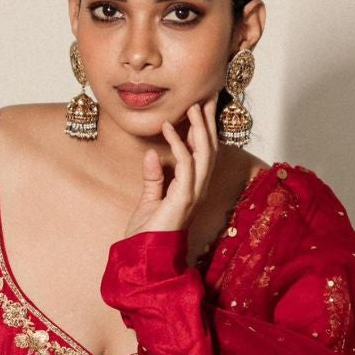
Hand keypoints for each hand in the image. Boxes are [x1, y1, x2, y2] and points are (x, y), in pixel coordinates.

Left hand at [121, 92, 218, 241]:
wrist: (143, 256)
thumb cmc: (147, 233)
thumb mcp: (149, 199)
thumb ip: (154, 178)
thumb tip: (152, 154)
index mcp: (193, 188)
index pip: (204, 153)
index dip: (205, 130)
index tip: (202, 107)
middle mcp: (198, 189)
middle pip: (211, 149)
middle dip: (209, 123)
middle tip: (206, 98)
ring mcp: (194, 193)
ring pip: (204, 153)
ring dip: (199, 128)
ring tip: (192, 106)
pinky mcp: (184, 198)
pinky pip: (186, 164)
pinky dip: (178, 144)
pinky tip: (169, 129)